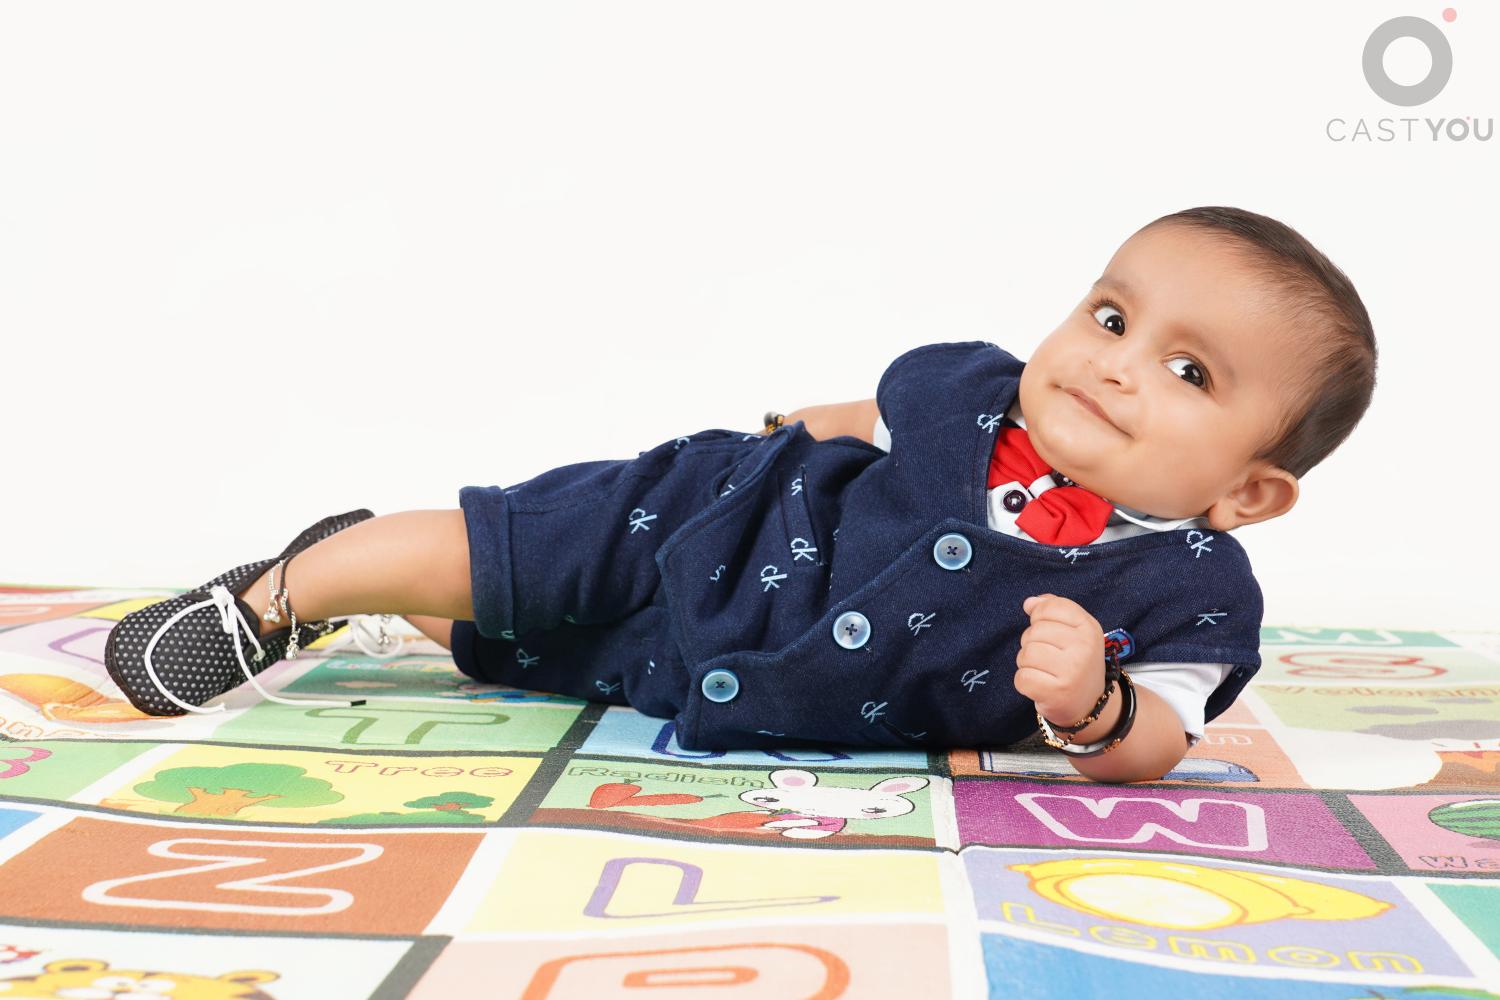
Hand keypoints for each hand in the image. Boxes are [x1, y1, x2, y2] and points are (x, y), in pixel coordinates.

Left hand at [1014, 593, 1106, 725]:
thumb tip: (1029, 602)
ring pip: (1026, 654)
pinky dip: (1024, 682)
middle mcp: (1084, 648)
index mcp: (1090, 628)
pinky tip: (1040, 686)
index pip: (1050, 607)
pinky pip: (1022, 677)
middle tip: (1048, 658)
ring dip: (1027, 663)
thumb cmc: (1075, 662)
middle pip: (1034, 631)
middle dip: (1032, 643)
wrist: (1089, 704)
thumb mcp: (1074, 631)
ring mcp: (1072, 671)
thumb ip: (1053, 610)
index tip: (1049, 632)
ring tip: (1044, 671)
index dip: (1039, 617)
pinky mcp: (1057, 692)